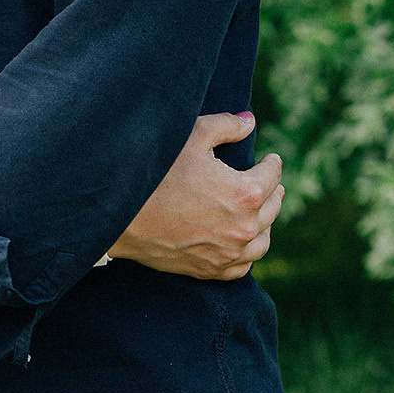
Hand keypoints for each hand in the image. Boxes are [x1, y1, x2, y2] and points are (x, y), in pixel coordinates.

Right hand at [110, 112, 283, 279]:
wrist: (120, 215)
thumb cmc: (156, 172)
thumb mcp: (191, 137)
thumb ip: (226, 126)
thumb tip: (250, 122)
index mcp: (245, 193)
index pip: (271, 175)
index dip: (272, 164)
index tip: (271, 159)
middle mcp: (244, 227)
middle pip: (272, 208)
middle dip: (273, 192)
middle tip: (271, 183)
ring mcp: (228, 253)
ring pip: (262, 241)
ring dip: (265, 224)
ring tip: (262, 212)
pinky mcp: (210, 270)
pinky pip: (242, 266)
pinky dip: (247, 252)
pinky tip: (243, 243)